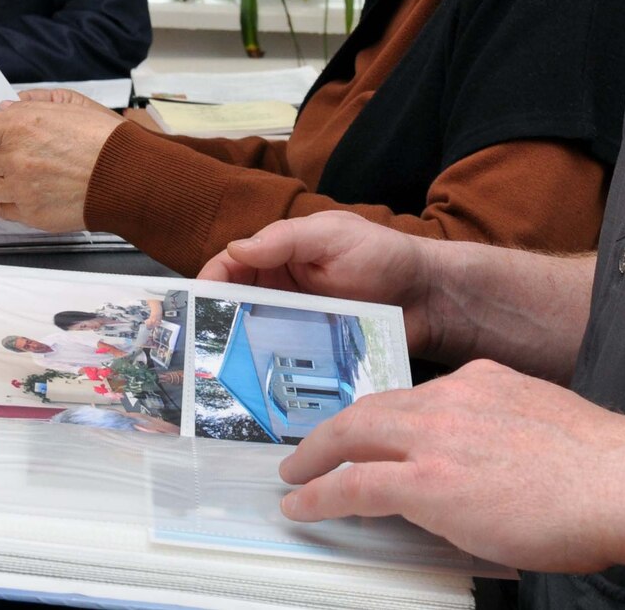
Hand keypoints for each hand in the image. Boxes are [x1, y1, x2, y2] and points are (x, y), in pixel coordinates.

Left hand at [0, 89, 121, 231]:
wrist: (127, 176)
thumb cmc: (106, 139)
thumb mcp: (73, 104)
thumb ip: (36, 102)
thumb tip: (8, 107)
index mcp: (20, 125)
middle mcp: (13, 157)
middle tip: (4, 154)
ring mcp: (20, 188)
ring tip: (18, 175)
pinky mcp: (30, 214)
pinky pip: (1, 209)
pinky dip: (6, 201)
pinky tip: (22, 192)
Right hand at [198, 211, 437, 352]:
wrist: (429, 297)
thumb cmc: (383, 255)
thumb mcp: (332, 236)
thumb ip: (285, 239)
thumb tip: (235, 248)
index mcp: (280, 254)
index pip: (231, 265)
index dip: (209, 283)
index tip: (196, 307)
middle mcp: (281, 289)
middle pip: (235, 306)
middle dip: (214, 323)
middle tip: (196, 349)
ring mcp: (297, 323)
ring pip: (254, 337)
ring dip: (236, 351)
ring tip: (216, 375)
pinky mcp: (314, 352)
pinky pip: (283, 361)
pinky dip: (267, 371)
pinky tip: (254, 389)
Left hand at [278, 360, 624, 574]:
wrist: (623, 483)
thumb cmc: (601, 472)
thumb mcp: (540, 426)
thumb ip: (503, 433)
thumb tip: (486, 468)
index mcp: (482, 382)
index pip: (415, 396)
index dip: (384, 416)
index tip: (371, 431)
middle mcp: (452, 399)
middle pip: (372, 408)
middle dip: (334, 431)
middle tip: (308, 450)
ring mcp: (436, 438)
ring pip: (354, 436)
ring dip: (317, 458)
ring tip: (296, 477)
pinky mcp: (428, 483)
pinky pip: (354, 486)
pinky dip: (320, 496)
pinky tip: (303, 507)